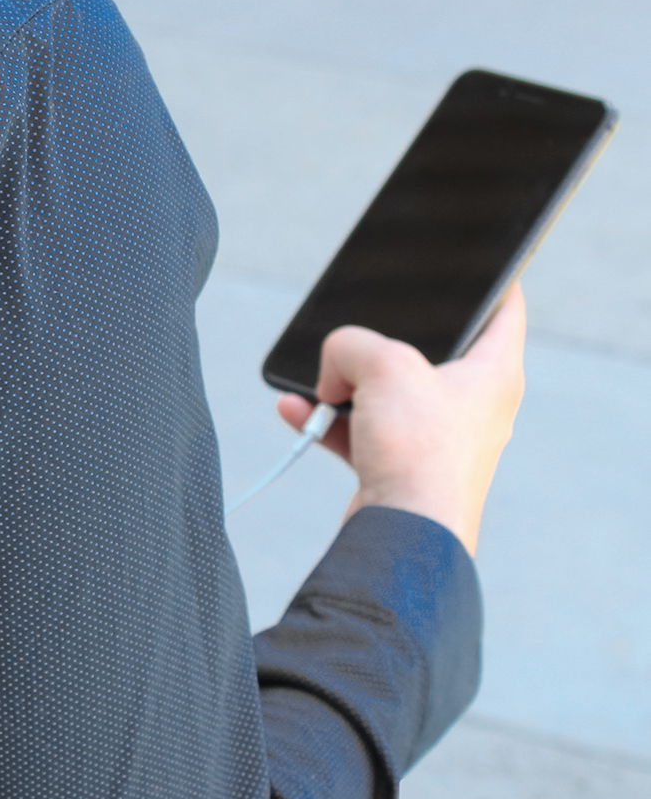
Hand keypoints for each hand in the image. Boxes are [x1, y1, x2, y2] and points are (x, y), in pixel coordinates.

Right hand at [275, 286, 526, 554]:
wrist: (404, 531)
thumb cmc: (419, 451)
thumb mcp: (381, 365)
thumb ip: (351, 344)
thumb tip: (333, 370)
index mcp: (493, 373)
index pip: (504, 309)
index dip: (489, 281)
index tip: (469, 266)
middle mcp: (472, 406)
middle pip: (426, 351)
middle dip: (381, 343)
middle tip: (359, 335)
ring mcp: (436, 438)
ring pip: (386, 393)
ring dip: (343, 385)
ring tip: (317, 383)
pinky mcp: (401, 466)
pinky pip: (359, 430)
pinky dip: (328, 420)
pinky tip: (294, 410)